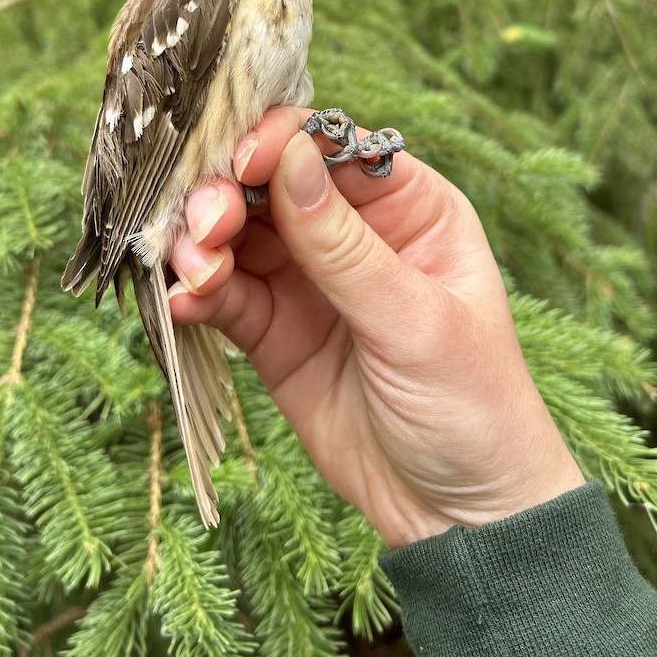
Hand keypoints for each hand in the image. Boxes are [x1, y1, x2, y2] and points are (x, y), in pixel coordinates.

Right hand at [169, 107, 584, 546]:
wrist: (458, 514)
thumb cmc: (472, 405)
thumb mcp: (415, 322)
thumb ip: (344, 246)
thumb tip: (290, 154)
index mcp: (409, 208)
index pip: (334, 148)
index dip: (283, 142)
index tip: (243, 162)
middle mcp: (353, 232)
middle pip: (271, 183)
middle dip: (229, 194)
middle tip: (207, 227)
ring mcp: (309, 281)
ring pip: (238, 234)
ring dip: (203, 242)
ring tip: (194, 271)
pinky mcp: (274, 331)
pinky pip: (225, 295)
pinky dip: (198, 292)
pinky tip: (184, 303)